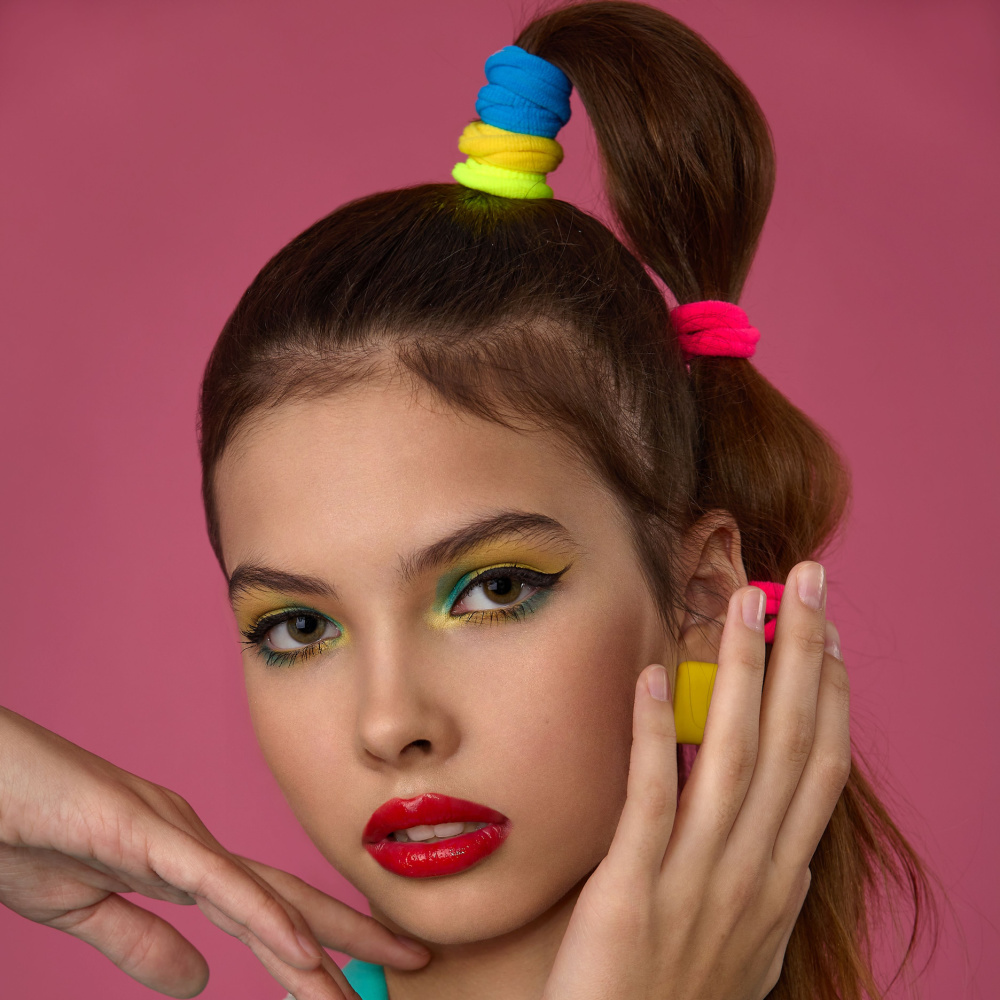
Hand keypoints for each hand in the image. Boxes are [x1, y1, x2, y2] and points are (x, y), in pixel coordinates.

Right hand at [0, 708, 429, 998]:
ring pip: (262, 898)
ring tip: (374, 981)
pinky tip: (302, 950)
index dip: (321, 941)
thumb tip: (194, 983)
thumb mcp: (84, 910)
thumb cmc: (20, 831)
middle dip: (351, 936)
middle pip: (287, 900)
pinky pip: (213, 884)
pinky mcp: (142, 833)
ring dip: (320, 946)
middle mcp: (196, 842)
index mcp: (186, 861)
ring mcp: (174, 835)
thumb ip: (139, 942)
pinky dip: (261, 919)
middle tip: (414, 961)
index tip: (362, 975)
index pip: (268, 910)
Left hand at [540, 561, 850, 999]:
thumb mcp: (749, 950)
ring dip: (743, 670)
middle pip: (792, 743)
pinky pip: (652, 796)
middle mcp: (752, 872)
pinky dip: (657, 732)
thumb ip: (770, 894)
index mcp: (780, 880)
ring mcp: (696, 880)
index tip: (829, 635)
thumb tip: (790, 850)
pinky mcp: (632, 889)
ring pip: (734, 755)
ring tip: (743, 599)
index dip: (831, 695)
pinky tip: (654, 675)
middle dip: (803, 654)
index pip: (821, 769)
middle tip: (806, 580)